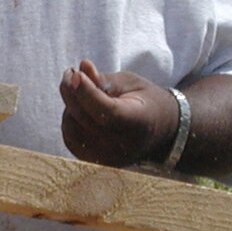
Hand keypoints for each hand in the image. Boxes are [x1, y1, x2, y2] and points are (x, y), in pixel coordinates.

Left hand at [58, 60, 178, 167]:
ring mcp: (109, 158)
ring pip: (73, 130)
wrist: (161, 130)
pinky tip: (78, 109)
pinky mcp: (97, 163)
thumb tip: (82, 68)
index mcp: (139, 122)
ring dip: (70, 107)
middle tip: (71, 73)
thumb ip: (105, 79)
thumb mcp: (131, 83)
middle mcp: (124, 146)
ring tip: (78, 91)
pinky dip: (69, 122)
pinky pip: (71, 140)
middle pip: (86, 119)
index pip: (106, 111)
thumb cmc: (146, 101)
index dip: (87, 92)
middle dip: (72, 93)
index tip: (75, 73)